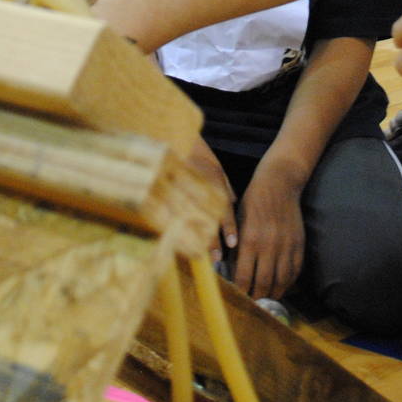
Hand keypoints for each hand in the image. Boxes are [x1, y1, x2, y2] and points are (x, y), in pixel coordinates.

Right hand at [185, 136, 236, 259]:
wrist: (175, 143)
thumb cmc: (199, 158)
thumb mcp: (217, 172)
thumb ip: (226, 191)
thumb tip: (233, 203)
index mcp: (214, 186)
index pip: (223, 210)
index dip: (228, 228)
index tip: (233, 244)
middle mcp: (200, 193)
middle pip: (207, 221)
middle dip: (212, 242)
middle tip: (218, 258)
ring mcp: (184, 197)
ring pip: (191, 223)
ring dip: (196, 241)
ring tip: (200, 256)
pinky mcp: (168, 199)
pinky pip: (173, 219)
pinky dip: (177, 233)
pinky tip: (179, 246)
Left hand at [233, 158, 306, 300]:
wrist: (278, 184)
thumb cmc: (252, 202)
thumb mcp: (239, 223)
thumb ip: (238, 248)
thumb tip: (235, 272)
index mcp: (250, 241)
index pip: (245, 277)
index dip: (242, 292)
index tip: (238, 299)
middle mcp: (269, 246)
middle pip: (264, 283)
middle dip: (258, 298)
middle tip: (253, 306)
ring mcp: (286, 245)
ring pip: (282, 280)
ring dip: (274, 294)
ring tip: (268, 300)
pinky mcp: (298, 243)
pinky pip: (295, 270)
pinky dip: (289, 282)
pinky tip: (282, 286)